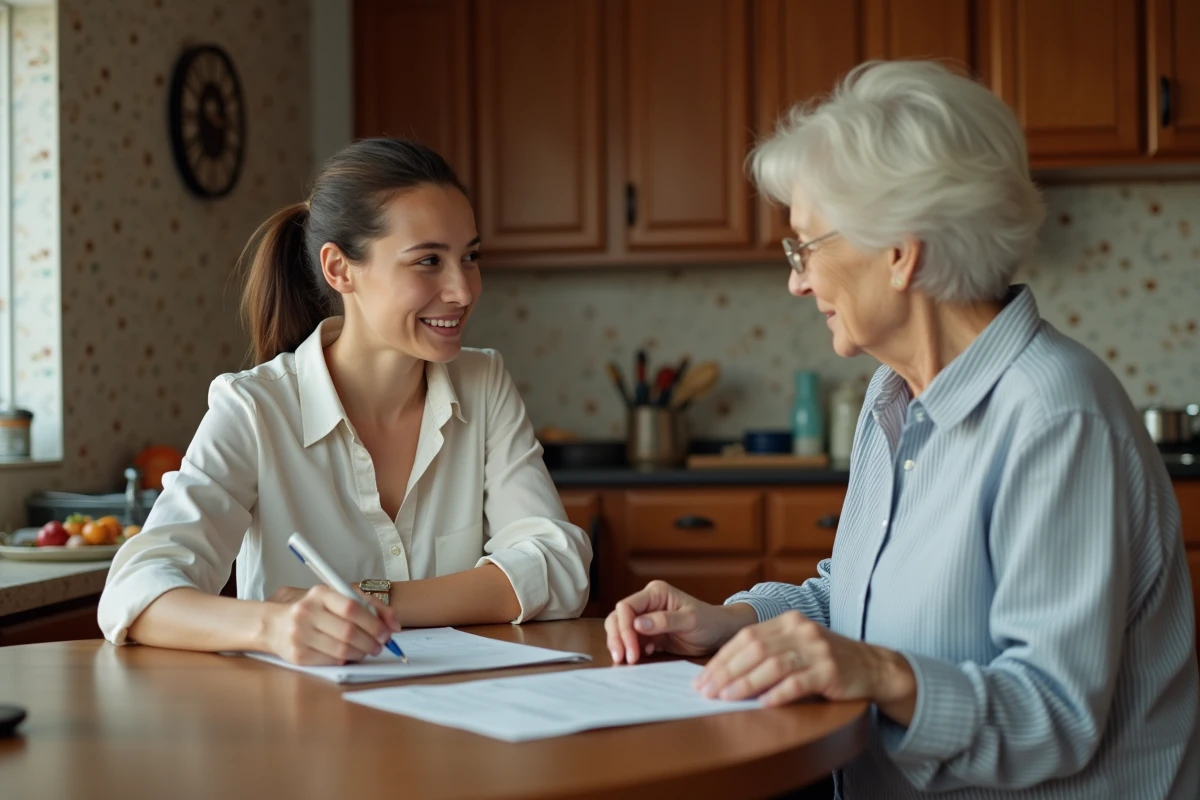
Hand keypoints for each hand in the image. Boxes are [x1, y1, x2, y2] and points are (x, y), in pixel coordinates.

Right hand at [262, 585, 401, 665]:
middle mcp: (306, 612)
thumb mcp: (339, 599)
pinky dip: (347, 661)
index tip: (387, 632)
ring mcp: (299, 635)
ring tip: (368, 651)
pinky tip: (351, 656)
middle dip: (371, 641)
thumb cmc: (315, 611)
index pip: (351, 607)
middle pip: (349, 631)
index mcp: (319, 594)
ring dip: (362, 653)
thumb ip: (370, 606)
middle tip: (381, 645)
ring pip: (342, 650)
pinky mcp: (298, 655)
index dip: (374, 622)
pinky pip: (331, 661)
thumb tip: (395, 625)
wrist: (275, 626)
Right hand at [604, 580, 755, 664]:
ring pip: (620, 629)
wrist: (719, 633)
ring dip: (620, 645)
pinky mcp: (648, 635)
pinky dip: (630, 650)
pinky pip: (630, 641)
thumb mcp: (690, 620)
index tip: (631, 649)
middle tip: (623, 659)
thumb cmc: (709, 621)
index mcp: (655, 593)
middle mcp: (647, 603)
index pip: (627, 607)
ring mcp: (646, 619)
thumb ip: (664, 620)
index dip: (624, 627)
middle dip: (617, 638)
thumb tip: (637, 623)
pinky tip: (640, 657)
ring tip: (628, 660)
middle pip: (618, 617)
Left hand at [694, 611, 915, 716]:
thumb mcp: (796, 644)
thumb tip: (724, 671)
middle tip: (707, 690)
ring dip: (746, 683)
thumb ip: (767, 650)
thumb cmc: (826, 659)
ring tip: (726, 697)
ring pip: (773, 665)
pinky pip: (799, 682)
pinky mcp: (831, 671)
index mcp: (788, 621)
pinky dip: (778, 693)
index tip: (702, 677)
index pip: (746, 636)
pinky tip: (762, 703)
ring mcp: (817, 649)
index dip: (722, 658)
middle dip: (727, 671)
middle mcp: (801, 630)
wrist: (872, 666)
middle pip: (755, 649)